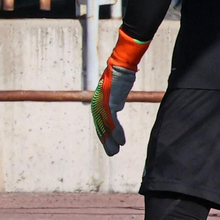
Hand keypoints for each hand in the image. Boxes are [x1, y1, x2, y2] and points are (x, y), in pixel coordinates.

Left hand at [91, 29, 149, 156]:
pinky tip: (121, 141)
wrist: (121, 66)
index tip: (110, 144)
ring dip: (112, 141)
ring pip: (106, 128)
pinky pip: (113, 122)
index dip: (105, 135)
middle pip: (101, 128)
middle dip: (106, 142)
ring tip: (116, 151)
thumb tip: (118, 109)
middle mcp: (97, 105)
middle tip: (112, 153)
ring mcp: (103, 105)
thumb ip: (115, 102)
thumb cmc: (120, 76)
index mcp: (98, 103)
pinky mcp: (110, 104)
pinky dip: (117, 133)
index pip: (100, 123)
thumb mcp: (117, 92)